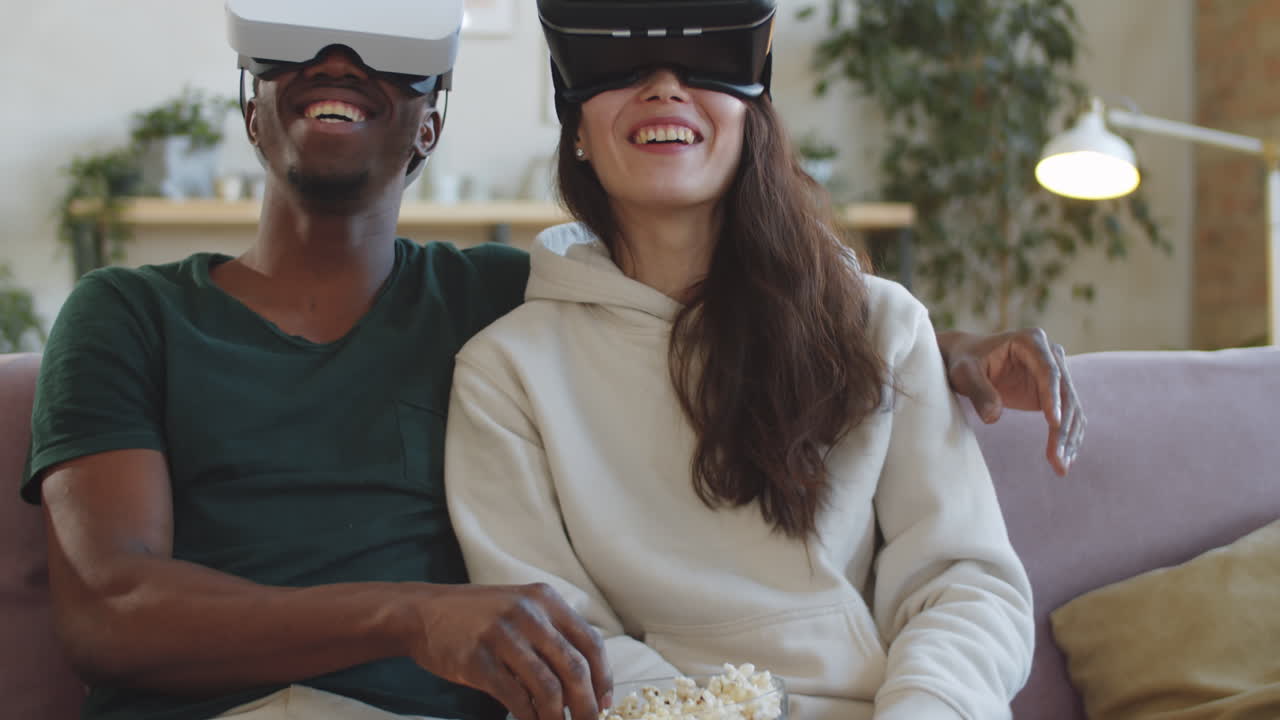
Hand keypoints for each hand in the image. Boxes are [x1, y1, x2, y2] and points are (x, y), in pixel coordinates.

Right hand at [409, 583, 611, 719]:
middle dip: (587, 705)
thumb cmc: (477, 616)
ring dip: (559, 717)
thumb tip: (585, 681)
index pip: (590, 643)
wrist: (422, 612)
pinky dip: (529, 718)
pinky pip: (515, 698)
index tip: (604, 703)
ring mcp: (502, 636)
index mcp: (545, 600)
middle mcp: (528, 614)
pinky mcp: (478, 660)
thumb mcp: (520, 608)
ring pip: (548, 687)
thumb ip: (551, 633)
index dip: (603, 678)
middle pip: (574, 668)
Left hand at [938, 328, 1084, 475]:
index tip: (1054, 424)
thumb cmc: (964, 362)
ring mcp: (1056, 373)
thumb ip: (978, 391)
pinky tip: (1064, 459)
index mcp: (1031, 341)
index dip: (1053, 398)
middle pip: (1065, 393)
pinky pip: (1067, 416)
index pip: (1049, 371)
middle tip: (1059, 458)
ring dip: (1068, 438)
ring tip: (1062, 466)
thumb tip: (992, 417)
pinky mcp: (1054, 392)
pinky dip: (1067, 437)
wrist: (967, 361)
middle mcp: (1051, 354)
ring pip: (1071, 408)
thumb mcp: (964, 374)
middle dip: (1063, 427)